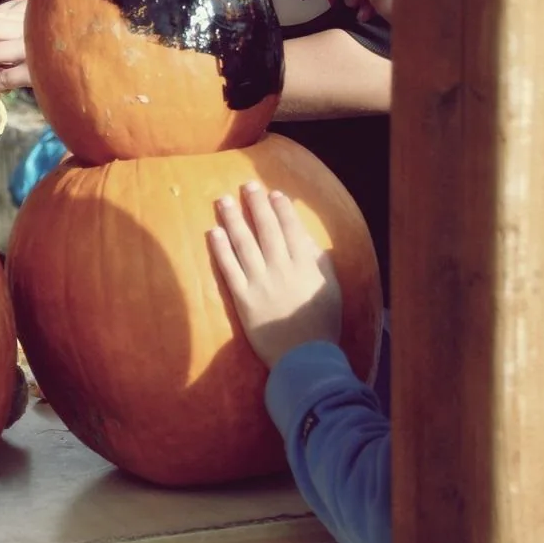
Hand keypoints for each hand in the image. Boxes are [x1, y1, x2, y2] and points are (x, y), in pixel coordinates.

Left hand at [207, 184, 341, 367]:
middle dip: (255, 204)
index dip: (281, 209)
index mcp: (305, 265)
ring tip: (223, 200)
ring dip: (233, 219)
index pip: (291, 229)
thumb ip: (318, 261)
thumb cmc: (321, 323)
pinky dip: (221, 249)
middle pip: (266, 229)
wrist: (304, 357)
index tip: (273, 193)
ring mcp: (260, 282)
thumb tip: (304, 237)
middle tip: (247, 185)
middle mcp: (282, 268)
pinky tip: (213, 232)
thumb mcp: (330, 288)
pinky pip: (229, 268)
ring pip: (244, 243)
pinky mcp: (243, 298)